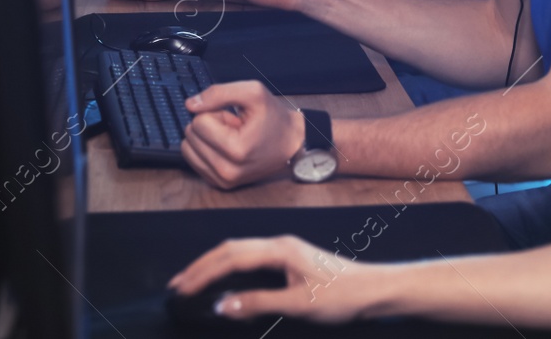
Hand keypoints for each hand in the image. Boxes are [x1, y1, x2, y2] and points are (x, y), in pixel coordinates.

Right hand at [169, 235, 378, 323]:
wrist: (373, 290)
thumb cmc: (341, 296)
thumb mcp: (297, 305)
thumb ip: (257, 303)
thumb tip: (220, 304)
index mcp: (279, 249)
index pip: (230, 258)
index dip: (202, 273)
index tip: (180, 289)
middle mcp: (279, 244)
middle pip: (230, 249)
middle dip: (201, 266)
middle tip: (176, 285)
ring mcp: (285, 249)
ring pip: (239, 251)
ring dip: (214, 265)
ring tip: (192, 280)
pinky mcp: (291, 258)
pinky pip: (251, 257)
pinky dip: (230, 266)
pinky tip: (224, 279)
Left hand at [180, 80, 304, 188]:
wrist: (290, 143)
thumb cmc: (273, 118)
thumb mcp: (253, 93)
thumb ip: (219, 93)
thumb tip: (191, 104)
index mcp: (236, 149)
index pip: (199, 122)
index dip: (217, 113)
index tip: (235, 119)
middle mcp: (227, 171)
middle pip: (191, 135)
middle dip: (211, 125)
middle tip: (234, 128)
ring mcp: (222, 180)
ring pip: (187, 148)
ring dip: (208, 138)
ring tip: (231, 137)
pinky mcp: (218, 184)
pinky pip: (193, 160)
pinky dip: (206, 149)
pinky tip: (226, 148)